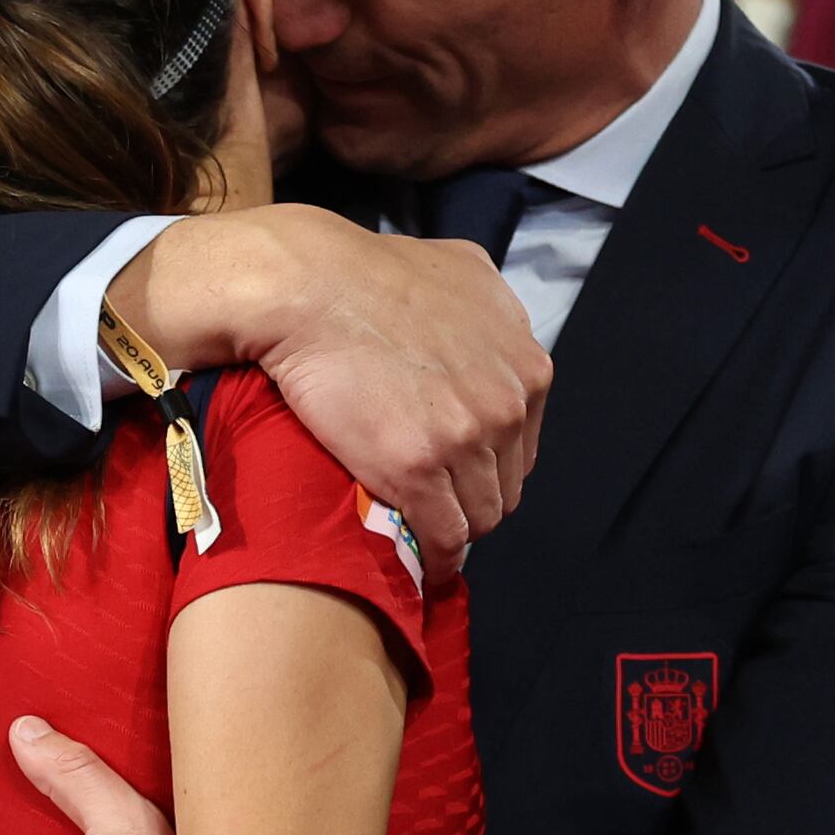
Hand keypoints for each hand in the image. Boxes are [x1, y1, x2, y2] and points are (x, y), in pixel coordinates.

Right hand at [113, 201, 545, 557]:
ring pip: (479, 516)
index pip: (523, 446)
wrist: (307, 286)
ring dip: (452, 527)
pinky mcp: (418, 470)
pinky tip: (422, 562)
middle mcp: (507, 402)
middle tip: (432, 500)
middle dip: (472, 496)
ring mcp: (467, 438)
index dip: (488, 463)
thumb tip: (487, 340)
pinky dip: (436, 557)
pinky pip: (445, 537)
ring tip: (420, 530)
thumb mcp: (462, 273)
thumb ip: (492, 316)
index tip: (457, 471)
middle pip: (506, 486)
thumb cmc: (368, 271)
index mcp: (526, 365)